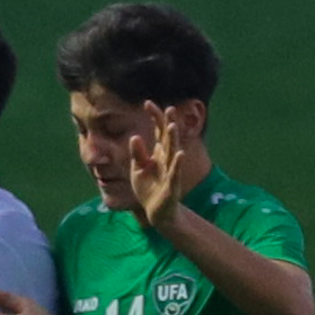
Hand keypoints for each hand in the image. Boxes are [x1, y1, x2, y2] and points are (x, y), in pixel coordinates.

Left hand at [127, 101, 185, 227]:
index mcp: (158, 153)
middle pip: (168, 138)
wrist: (155, 211)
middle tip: (169, 108)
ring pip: (173, 153)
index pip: (158, 131)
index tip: (147, 103)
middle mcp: (166, 159)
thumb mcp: (138, 169)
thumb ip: (137, 154)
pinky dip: (177, 164)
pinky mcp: (171, 186)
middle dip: (168, 124)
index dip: (155, 117)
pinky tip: (180, 154)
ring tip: (173, 126)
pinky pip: (175, 173)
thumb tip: (134, 137)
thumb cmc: (148, 188)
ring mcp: (170, 171)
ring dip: (173, 140)